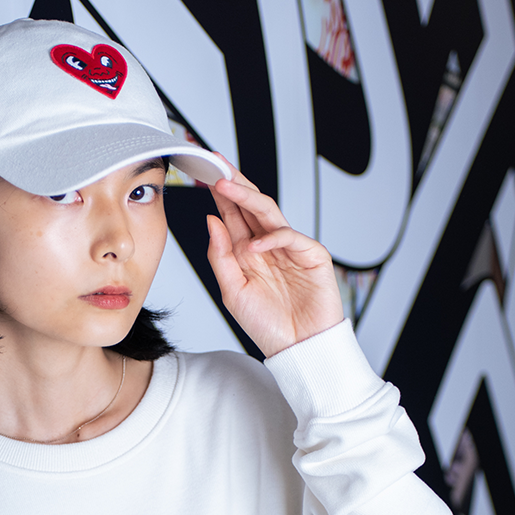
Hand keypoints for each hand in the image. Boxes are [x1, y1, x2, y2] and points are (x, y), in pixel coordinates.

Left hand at [206, 164, 343, 357]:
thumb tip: (212, 221)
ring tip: (226, 187)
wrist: (297, 348)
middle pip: (251, 206)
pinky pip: (291, 237)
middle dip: (234, 184)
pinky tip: (256, 244)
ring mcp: (291, 248)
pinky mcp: (312, 255)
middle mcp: (268, 245)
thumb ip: (220, 256)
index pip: (233, 215)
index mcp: (248, 252)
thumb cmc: (267, 325)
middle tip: (216, 167)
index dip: (219, 196)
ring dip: (248, 197)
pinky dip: (273, 238)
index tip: (202, 176)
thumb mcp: (232, 290)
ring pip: (270, 213)